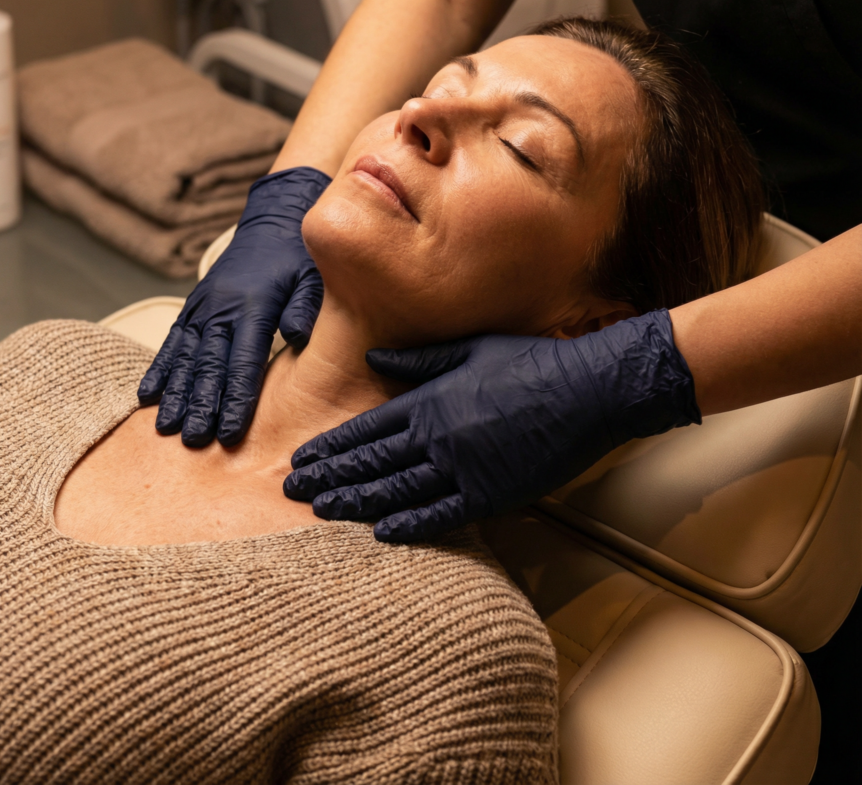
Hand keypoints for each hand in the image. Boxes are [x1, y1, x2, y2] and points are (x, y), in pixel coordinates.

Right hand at [139, 166, 330, 444]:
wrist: (273, 222)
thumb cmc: (299, 257)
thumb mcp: (314, 275)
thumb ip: (307, 306)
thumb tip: (297, 337)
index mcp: (256, 305)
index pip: (244, 361)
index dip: (237, 398)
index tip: (231, 432)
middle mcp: (223, 308)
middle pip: (209, 365)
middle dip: (200, 405)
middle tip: (193, 441)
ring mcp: (203, 306)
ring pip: (185, 356)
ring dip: (176, 393)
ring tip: (165, 428)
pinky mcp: (193, 305)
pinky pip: (172, 340)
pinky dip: (159, 368)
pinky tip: (146, 396)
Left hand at [284, 310, 699, 541]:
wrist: (587, 389)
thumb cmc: (530, 362)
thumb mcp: (469, 349)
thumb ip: (417, 360)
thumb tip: (373, 359)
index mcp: (430, 401)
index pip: (367, 431)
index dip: (332, 447)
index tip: (303, 458)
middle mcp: (438, 437)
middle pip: (372, 463)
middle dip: (330, 477)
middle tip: (294, 490)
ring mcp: (464, 469)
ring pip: (397, 491)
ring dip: (356, 502)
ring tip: (323, 511)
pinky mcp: (493, 494)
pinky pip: (443, 515)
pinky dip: (410, 525)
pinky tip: (383, 533)